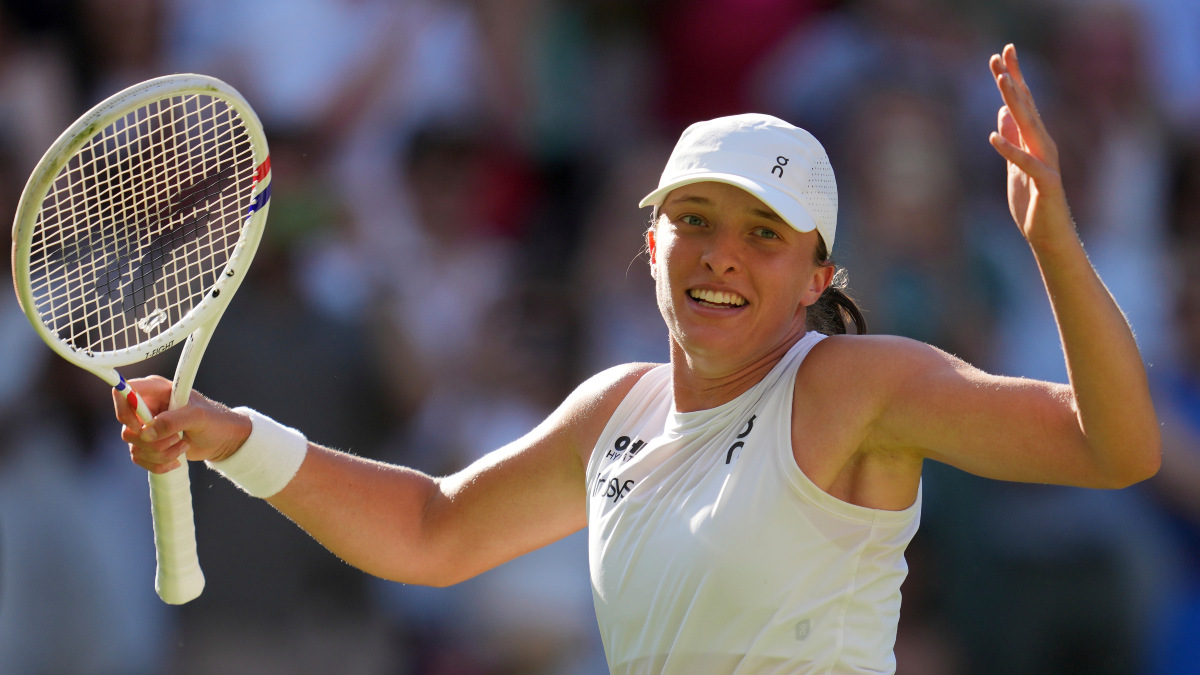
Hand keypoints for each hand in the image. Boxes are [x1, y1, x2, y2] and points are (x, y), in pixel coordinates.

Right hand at [113, 375, 251, 472]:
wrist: (223, 440)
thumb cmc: (214, 421)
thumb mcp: (198, 417)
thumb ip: (172, 421)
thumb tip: (146, 433)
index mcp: (156, 390)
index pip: (124, 392)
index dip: (126, 411)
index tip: (141, 427)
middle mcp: (147, 406)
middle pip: (128, 428)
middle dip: (154, 441)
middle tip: (177, 437)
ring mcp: (145, 426)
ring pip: (134, 446)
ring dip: (161, 453)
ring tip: (183, 445)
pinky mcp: (148, 444)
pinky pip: (139, 458)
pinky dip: (159, 463)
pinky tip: (177, 458)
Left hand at [988, 44, 1074, 246]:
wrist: (1048, 235)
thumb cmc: (1033, 202)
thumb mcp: (1014, 166)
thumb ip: (1012, 139)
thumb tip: (1002, 113)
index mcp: (1035, 141)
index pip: (1023, 103)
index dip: (1013, 78)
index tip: (1002, 53)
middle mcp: (1043, 145)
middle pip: (1027, 106)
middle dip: (1014, 79)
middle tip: (1002, 52)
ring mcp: (1046, 162)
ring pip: (1031, 127)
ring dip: (1016, 104)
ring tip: (1002, 82)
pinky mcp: (1045, 182)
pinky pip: (1026, 163)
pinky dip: (1010, 149)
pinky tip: (993, 136)